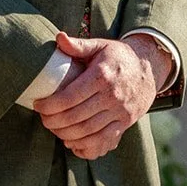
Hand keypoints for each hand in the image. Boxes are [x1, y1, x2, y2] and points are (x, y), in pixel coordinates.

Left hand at [32, 32, 168, 159]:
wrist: (149, 68)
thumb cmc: (118, 56)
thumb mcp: (100, 45)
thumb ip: (78, 45)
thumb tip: (58, 38)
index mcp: (101, 76)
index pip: (69, 97)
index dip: (50, 105)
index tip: (38, 105)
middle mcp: (112, 96)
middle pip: (76, 117)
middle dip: (54, 122)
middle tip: (43, 119)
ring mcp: (120, 112)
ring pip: (88, 132)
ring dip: (66, 135)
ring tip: (54, 129)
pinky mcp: (125, 123)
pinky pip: (104, 141)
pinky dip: (86, 147)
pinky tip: (72, 143)